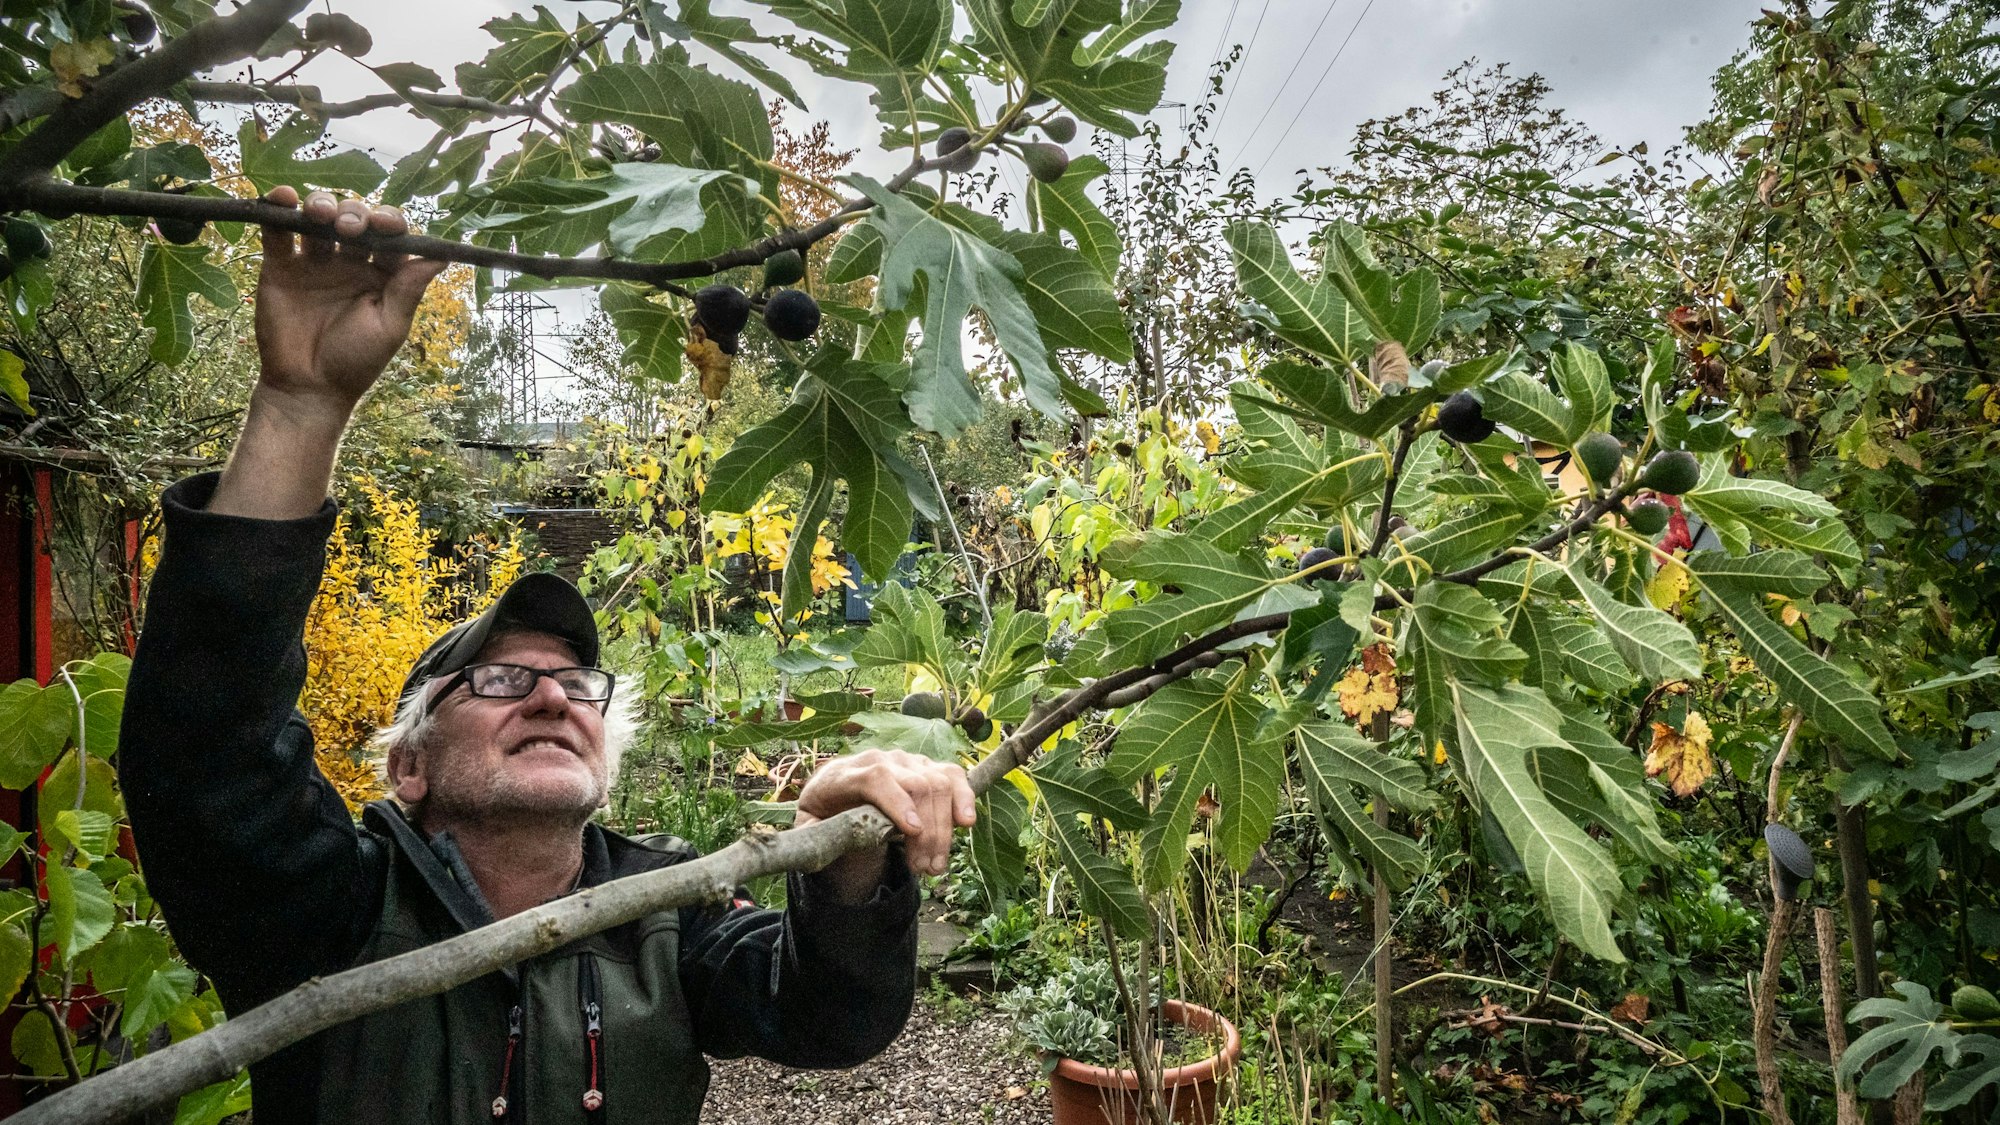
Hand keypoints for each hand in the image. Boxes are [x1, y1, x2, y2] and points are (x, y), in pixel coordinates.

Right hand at [253, 186, 447, 418]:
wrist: (308, 387)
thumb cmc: (356, 361)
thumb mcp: (390, 327)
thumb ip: (409, 289)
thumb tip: (444, 256)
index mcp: (382, 273)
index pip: (389, 234)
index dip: (389, 221)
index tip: (385, 223)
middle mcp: (349, 260)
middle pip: (354, 218)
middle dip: (354, 214)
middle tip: (349, 228)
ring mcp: (314, 260)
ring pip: (318, 217)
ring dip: (321, 204)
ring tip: (319, 214)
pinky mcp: (280, 265)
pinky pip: (278, 229)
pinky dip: (278, 208)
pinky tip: (282, 197)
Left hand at [795, 749, 975, 878]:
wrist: (838, 792)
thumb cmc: (824, 812)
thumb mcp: (808, 826)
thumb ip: (812, 836)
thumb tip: (818, 849)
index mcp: (845, 773)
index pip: (876, 778)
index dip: (897, 802)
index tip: (912, 832)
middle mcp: (880, 760)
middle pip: (915, 785)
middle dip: (926, 832)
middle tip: (923, 870)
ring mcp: (907, 762)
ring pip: (937, 785)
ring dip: (943, 829)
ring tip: (934, 866)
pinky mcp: (927, 767)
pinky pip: (953, 776)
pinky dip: (965, 797)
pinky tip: (966, 823)